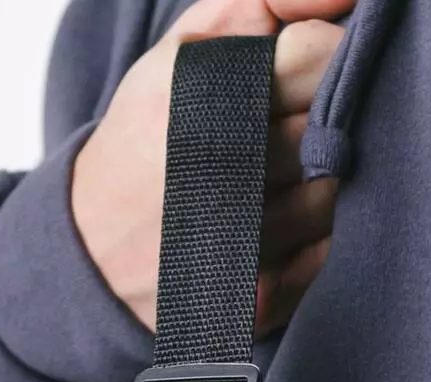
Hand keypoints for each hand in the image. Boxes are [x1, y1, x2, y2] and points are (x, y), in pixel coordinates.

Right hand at [71, 0, 353, 336]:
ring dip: (324, 181)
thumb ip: (262, 3)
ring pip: (338, 194)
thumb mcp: (182, 53)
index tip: (312, 66)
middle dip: (328, 118)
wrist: (92, 255)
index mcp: (195, 105)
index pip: (316, 56)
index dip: (328, 55)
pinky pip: (328, 252)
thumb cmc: (150, 138)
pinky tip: (276, 225)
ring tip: (279, 177)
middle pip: (334, 127)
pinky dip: (315, 235)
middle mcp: (219, 180)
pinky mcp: (259, 302)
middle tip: (295, 124)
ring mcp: (242, 249)